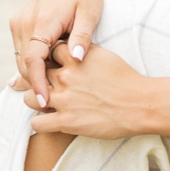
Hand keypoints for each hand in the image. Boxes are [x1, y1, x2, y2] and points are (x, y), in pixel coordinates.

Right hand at [9, 0, 105, 106]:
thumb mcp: (90, 14)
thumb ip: (83, 37)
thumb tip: (77, 59)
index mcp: (43, 20)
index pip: (33, 59)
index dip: (38, 83)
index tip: (46, 102)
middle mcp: (25, 21)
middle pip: (24, 62)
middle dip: (34, 85)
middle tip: (49, 107)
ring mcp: (20, 21)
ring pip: (21, 58)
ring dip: (31, 76)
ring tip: (47, 97)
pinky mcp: (19, 22)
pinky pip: (22, 50)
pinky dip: (30, 64)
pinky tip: (42, 79)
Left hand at [21, 43, 149, 139]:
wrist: (139, 104)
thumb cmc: (126, 80)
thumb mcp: (104, 55)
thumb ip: (85, 50)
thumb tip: (74, 47)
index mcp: (75, 58)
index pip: (47, 52)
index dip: (48, 59)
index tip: (51, 66)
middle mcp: (65, 77)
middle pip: (35, 74)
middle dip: (37, 80)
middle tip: (43, 86)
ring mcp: (64, 99)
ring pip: (30, 98)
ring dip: (35, 101)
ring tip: (45, 104)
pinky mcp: (66, 121)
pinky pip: (37, 123)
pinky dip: (40, 123)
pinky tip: (49, 121)